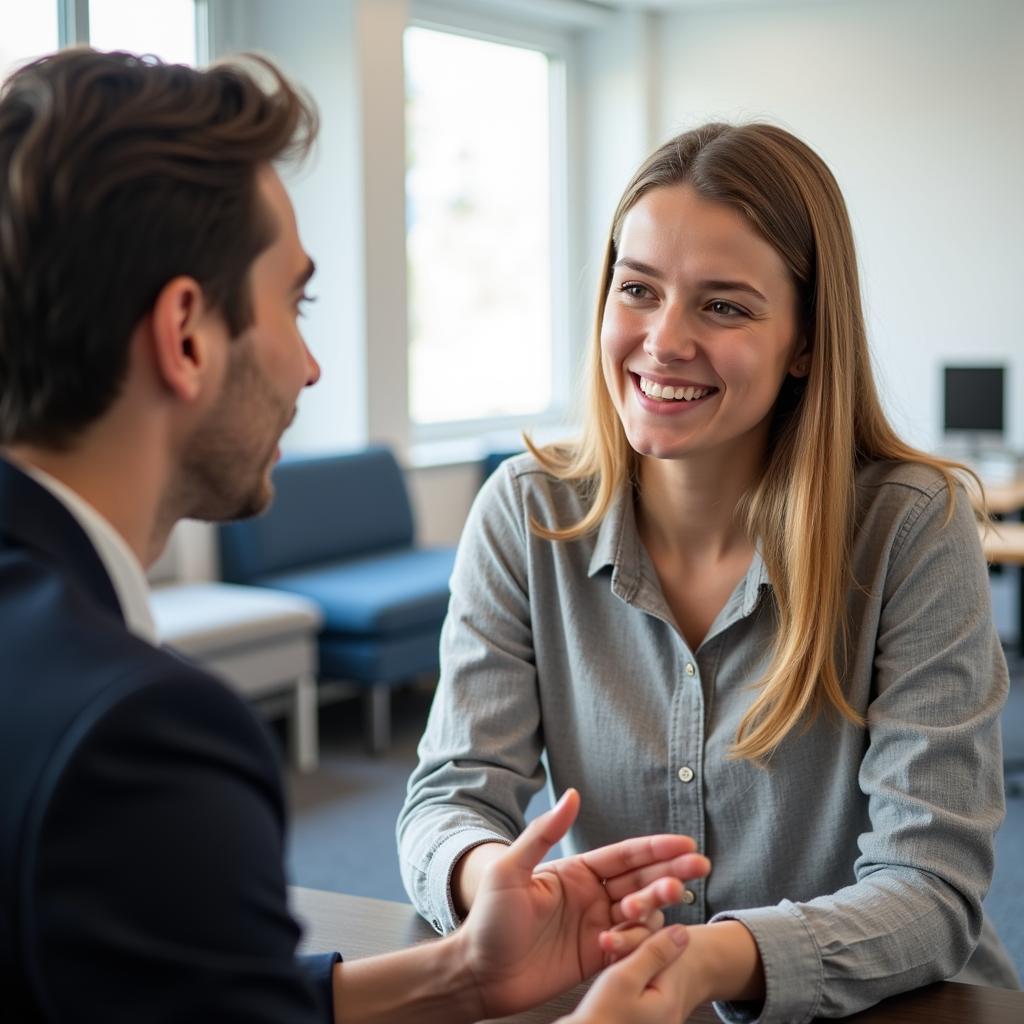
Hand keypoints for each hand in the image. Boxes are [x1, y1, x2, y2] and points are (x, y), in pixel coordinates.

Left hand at [454, 788, 709, 1018]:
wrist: (477, 973)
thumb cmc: (488, 918)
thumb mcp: (510, 870)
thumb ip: (543, 834)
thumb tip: (573, 795)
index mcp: (575, 872)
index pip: (625, 855)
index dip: (656, 849)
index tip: (686, 844)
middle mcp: (591, 896)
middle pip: (641, 880)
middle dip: (671, 872)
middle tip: (698, 869)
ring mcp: (596, 927)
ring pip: (641, 913)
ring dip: (654, 906)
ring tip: (659, 902)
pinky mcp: (595, 958)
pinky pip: (629, 947)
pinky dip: (633, 943)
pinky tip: (615, 942)